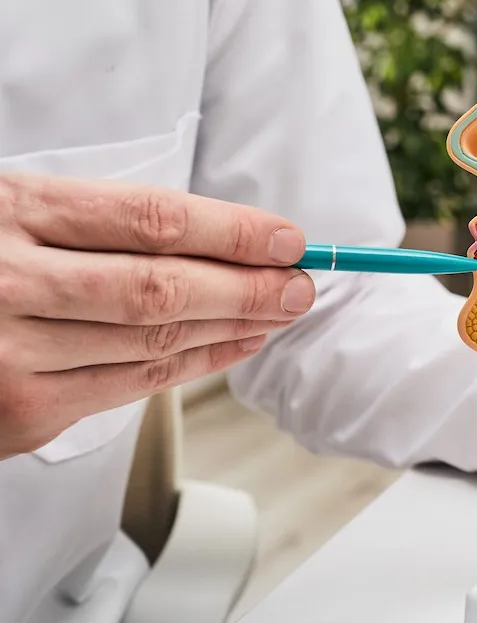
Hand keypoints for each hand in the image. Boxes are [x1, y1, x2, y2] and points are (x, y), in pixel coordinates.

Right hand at [0, 172, 314, 458]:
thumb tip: (217, 235)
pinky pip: (129, 386)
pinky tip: (230, 346)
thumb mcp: (10, 209)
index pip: (150, 220)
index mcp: (10, 211)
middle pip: (161, 287)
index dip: (233, 231)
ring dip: (233, 328)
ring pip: (152, 341)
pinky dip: (193, 364)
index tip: (287, 238)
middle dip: (249, 287)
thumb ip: (91, 220)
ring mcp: (10, 356)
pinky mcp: (20, 413)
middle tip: (301, 283)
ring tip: (278, 312)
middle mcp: (7, 284)